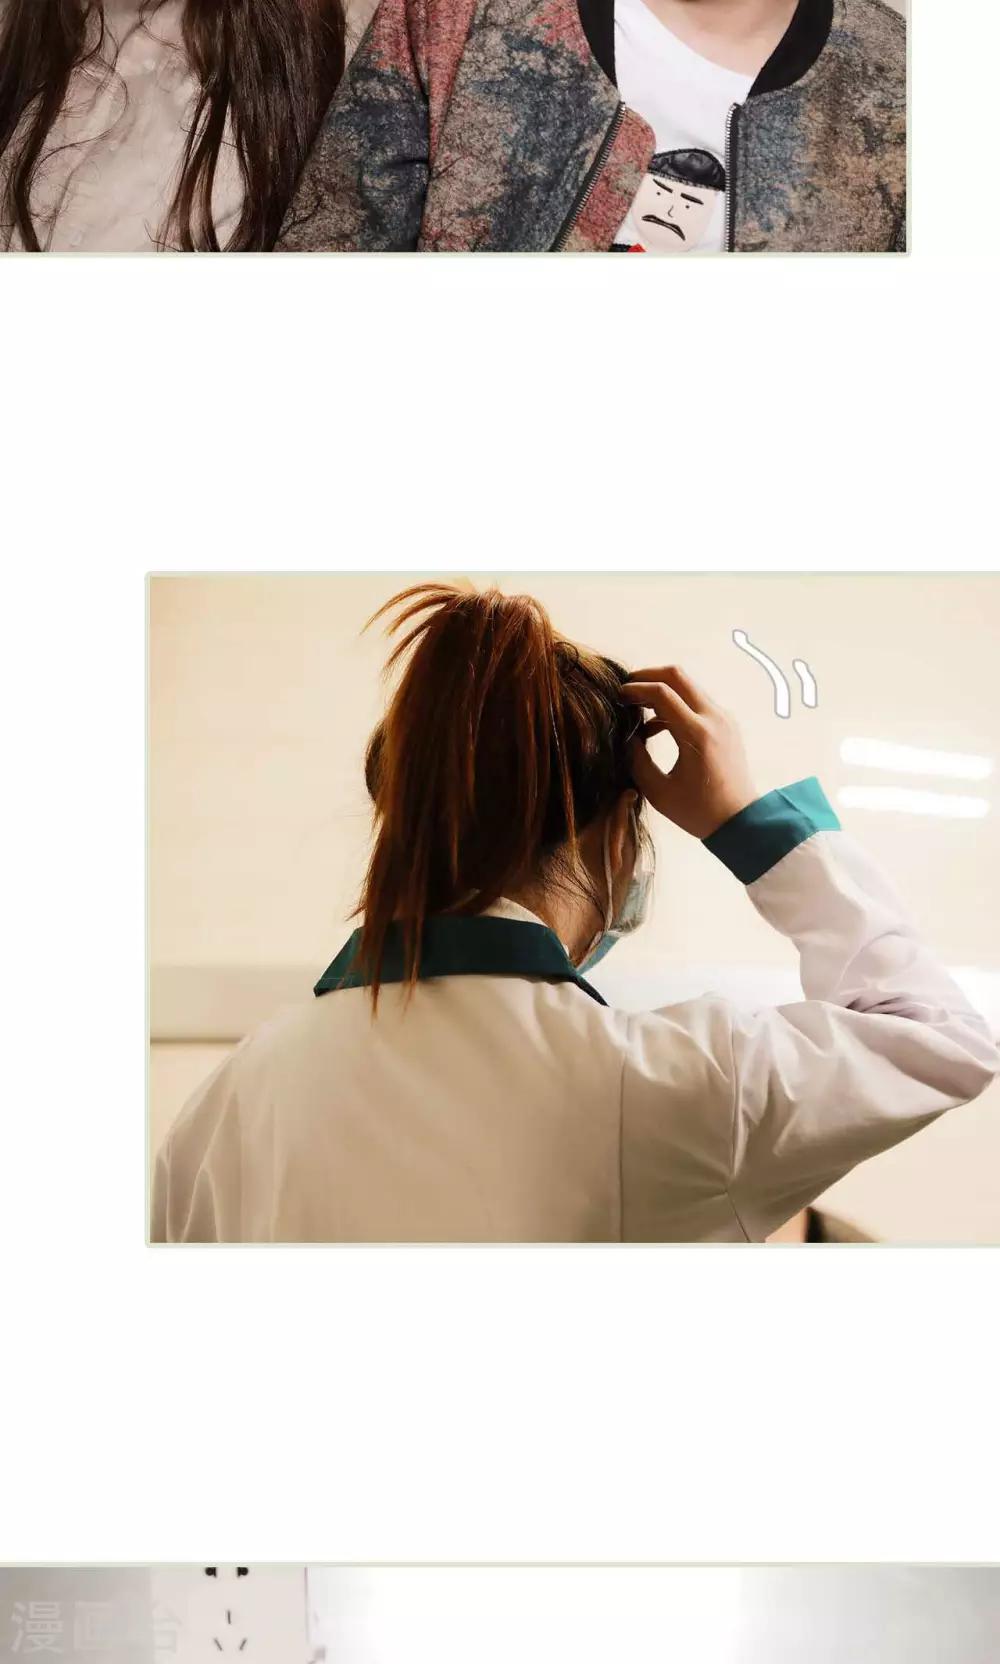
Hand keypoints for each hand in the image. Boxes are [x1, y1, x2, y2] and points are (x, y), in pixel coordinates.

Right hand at [622, 666, 756, 838]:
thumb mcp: (658, 791)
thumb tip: (626, 734)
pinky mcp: (726, 723)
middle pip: (677, 675)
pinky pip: (697, 701)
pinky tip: (658, 727)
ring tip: (638, 711)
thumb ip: (637, 759)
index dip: (635, 689)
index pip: (662, 692)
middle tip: (626, 690)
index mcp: (697, 734)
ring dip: (661, 690)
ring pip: (688, 686)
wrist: (740, 820)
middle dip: (648, 676)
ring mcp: (723, 718)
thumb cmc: (698, 811)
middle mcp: (714, 718)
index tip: (617, 696)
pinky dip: (675, 704)